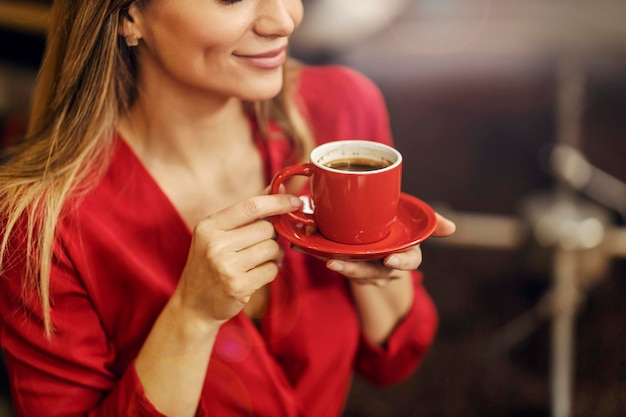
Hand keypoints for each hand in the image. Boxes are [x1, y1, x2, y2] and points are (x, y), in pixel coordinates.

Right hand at [175, 192, 301, 321]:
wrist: (193, 304)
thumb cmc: (210, 263)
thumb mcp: (219, 233)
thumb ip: (247, 211)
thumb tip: (277, 186)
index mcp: (209, 226)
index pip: (251, 206)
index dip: (278, 202)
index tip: (295, 201)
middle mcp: (215, 244)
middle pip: (266, 229)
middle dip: (272, 235)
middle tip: (261, 244)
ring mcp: (225, 266)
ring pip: (272, 249)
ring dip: (273, 254)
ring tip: (258, 260)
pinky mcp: (237, 286)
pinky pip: (271, 270)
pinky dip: (270, 271)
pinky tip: (255, 275)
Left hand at [326, 212, 455, 285]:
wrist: (379, 238)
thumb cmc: (398, 228)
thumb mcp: (413, 222)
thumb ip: (430, 223)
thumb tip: (452, 228)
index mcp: (405, 256)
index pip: (408, 262)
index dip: (400, 263)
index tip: (390, 260)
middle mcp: (386, 268)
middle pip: (372, 272)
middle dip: (354, 268)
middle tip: (337, 263)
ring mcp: (366, 269)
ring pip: (351, 271)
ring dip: (335, 264)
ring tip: (322, 257)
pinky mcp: (348, 265)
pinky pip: (335, 262)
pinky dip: (318, 255)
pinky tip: (304, 247)